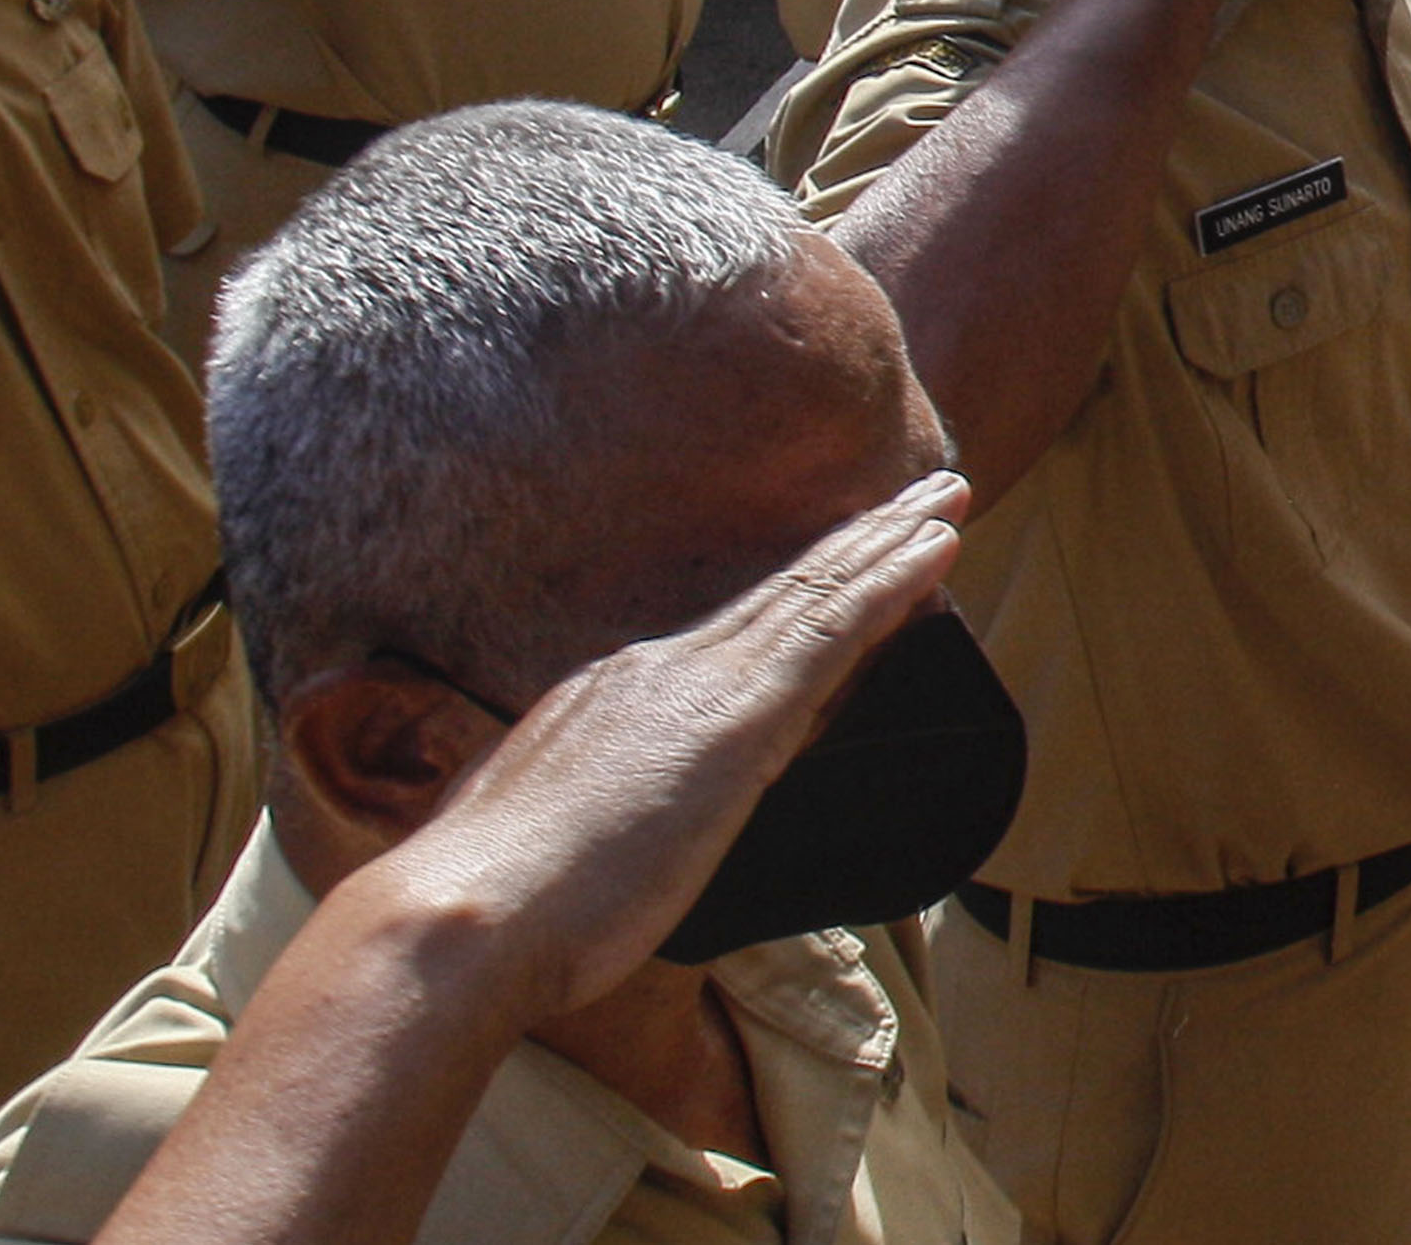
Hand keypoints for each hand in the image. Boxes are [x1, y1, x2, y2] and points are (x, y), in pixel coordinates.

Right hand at [361, 473, 968, 1022]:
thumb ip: (590, 809)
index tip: (846, 559)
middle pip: (781, 592)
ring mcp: (696, 687)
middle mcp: (657, 670)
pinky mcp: (736, 723)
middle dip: (857, 541)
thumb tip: (613, 823)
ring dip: (887, 545)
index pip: (733, 634)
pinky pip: (830, 633)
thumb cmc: (497, 904)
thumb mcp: (548, 832)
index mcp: (613, 695)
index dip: (799, 590)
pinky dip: (886, 587)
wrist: (467, 914)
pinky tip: (932, 556)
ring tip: (944, 503)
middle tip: (923, 495)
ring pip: (815, 594)